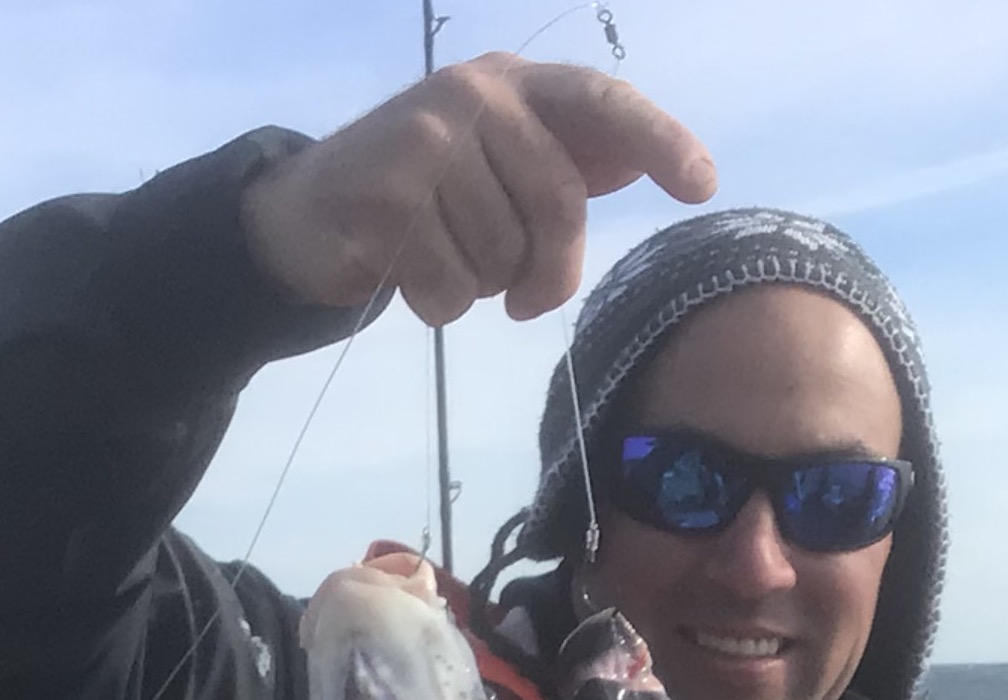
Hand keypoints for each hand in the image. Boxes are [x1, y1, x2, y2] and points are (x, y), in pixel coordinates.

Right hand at [241, 53, 715, 325]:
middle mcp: (472, 95)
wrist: (305, 212)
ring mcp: (425, 141)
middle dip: (551, 272)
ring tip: (444, 263)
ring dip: (483, 289)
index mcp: (511, 85)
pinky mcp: (385, 197)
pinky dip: (440, 306)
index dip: (658, 138)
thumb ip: (561, 159)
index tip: (702, 184)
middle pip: (559, 204)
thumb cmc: (420, 194)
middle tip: (527, 302)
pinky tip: (409, 277)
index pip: (600, 102)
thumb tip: (637, 160)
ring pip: (503, 255)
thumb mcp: (494, 163)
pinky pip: (453, 287)